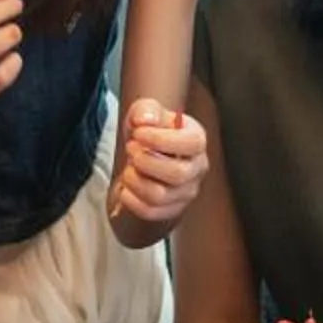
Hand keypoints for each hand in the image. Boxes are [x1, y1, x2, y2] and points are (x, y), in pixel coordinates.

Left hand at [110, 100, 208, 226]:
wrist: (141, 157)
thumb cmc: (147, 133)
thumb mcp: (145, 113)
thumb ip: (146, 110)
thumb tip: (145, 120)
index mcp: (197, 140)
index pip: (191, 143)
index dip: (160, 139)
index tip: (137, 133)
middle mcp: (197, 168)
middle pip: (177, 174)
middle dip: (145, 161)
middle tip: (130, 149)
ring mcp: (186, 192)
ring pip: (160, 195)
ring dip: (135, 180)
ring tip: (128, 168)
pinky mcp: (172, 209)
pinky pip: (150, 211)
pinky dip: (131, 199)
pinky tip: (125, 186)